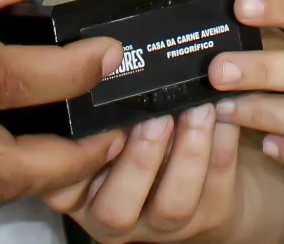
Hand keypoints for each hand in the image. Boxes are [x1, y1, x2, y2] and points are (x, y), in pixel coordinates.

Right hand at [47, 104, 245, 239]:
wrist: (203, 182)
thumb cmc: (142, 142)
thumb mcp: (109, 133)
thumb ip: (101, 113)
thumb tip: (107, 60)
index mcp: (79, 194)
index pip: (60, 187)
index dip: (76, 157)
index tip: (98, 115)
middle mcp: (115, 217)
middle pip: (116, 210)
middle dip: (139, 160)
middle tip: (156, 116)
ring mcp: (164, 225)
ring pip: (173, 203)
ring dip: (188, 152)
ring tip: (198, 109)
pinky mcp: (210, 218)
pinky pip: (217, 185)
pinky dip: (222, 144)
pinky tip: (223, 111)